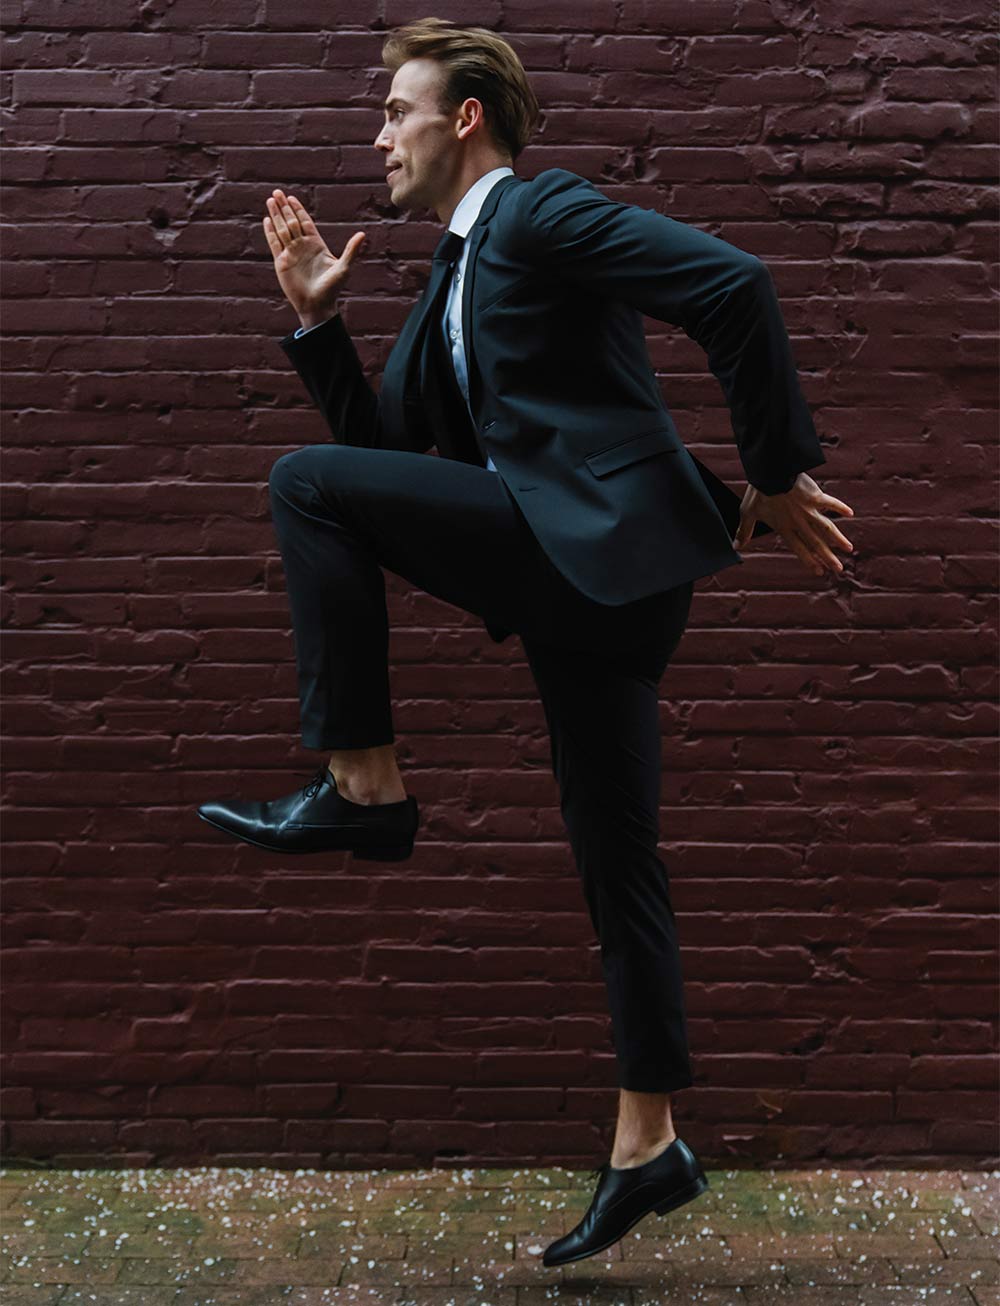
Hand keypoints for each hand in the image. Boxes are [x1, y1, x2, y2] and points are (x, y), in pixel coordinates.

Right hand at [262, 188, 365, 327]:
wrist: (317, 306)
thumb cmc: (332, 289)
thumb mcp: (344, 268)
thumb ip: (352, 250)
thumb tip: (363, 234)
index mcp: (316, 245)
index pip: (305, 222)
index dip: (298, 209)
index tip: (291, 197)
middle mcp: (302, 247)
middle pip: (291, 222)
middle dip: (284, 207)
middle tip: (277, 192)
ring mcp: (291, 254)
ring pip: (282, 229)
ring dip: (276, 215)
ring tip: (270, 200)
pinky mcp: (281, 263)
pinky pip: (274, 243)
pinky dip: (270, 232)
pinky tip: (267, 220)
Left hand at [733, 473, 854, 577]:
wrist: (770, 473)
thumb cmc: (757, 493)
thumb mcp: (747, 513)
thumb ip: (744, 531)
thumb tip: (736, 547)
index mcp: (784, 528)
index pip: (799, 549)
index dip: (809, 561)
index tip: (819, 572)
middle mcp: (799, 523)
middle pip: (816, 543)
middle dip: (828, 557)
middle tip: (839, 569)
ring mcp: (809, 510)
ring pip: (827, 528)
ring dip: (838, 539)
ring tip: (849, 549)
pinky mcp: (816, 496)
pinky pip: (831, 503)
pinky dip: (840, 507)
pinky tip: (850, 513)